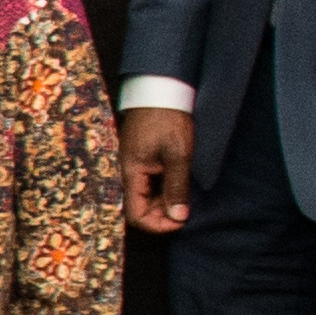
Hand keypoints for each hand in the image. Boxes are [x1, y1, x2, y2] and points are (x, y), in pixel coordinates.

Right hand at [119, 106, 193, 233]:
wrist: (160, 89)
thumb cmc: (168, 120)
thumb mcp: (177, 155)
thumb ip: (176, 188)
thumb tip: (178, 217)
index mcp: (131, 173)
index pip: (136, 215)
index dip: (159, 225)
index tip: (182, 220)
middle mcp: (128, 172)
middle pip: (139, 208)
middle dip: (163, 215)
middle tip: (188, 209)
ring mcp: (133, 164)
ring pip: (145, 196)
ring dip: (164, 202)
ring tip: (186, 195)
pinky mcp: (140, 157)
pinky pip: (148, 183)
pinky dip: (163, 190)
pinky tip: (178, 183)